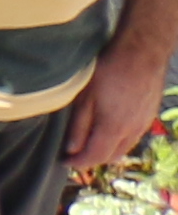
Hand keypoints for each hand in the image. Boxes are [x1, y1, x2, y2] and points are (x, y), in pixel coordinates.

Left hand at [67, 30, 171, 179]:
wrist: (142, 51)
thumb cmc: (109, 69)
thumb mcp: (85, 97)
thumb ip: (79, 125)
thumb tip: (72, 148)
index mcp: (114, 128)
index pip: (95, 156)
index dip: (78, 163)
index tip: (64, 162)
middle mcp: (133, 130)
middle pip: (111, 156)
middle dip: (92, 159)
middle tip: (74, 154)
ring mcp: (144, 123)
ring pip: (124, 147)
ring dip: (107, 150)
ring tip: (89, 144)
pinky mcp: (150, 114)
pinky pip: (133, 136)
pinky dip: (119, 141)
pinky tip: (109, 132)